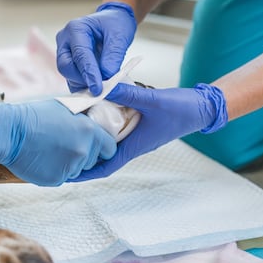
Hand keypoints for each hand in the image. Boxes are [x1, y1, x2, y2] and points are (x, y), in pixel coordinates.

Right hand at [0, 98, 116, 185]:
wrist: (8, 132)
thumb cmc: (33, 116)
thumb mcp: (64, 109)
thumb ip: (83, 119)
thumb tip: (94, 122)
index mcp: (89, 131)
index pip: (110, 148)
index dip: (103, 147)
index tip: (95, 146)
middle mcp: (83, 151)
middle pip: (93, 160)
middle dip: (84, 155)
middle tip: (64, 145)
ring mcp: (70, 167)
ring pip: (77, 170)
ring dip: (69, 163)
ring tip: (50, 150)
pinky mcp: (56, 179)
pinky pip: (62, 177)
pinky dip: (55, 171)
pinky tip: (42, 159)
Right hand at [56, 1, 136, 95]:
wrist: (113, 22)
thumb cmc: (115, 24)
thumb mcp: (119, 36)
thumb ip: (113, 55)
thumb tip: (107, 75)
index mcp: (76, 28)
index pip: (80, 55)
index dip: (89, 73)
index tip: (98, 88)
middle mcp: (65, 40)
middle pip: (66, 66)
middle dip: (82, 80)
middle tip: (100, 89)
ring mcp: (65, 52)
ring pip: (68, 75)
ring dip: (83, 85)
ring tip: (101, 89)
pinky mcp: (69, 63)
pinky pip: (72, 78)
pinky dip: (84, 86)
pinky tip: (96, 88)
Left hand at [73, 83, 227, 180]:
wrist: (201, 107)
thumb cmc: (180, 109)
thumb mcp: (151, 100)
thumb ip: (127, 93)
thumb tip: (103, 87)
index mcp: (135, 146)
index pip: (106, 166)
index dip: (85, 173)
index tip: (67, 175)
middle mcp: (134, 144)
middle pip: (103, 157)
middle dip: (84, 157)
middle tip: (61, 153)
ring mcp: (137, 136)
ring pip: (110, 143)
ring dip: (93, 142)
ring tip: (72, 136)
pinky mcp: (140, 126)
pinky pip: (117, 130)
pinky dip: (104, 127)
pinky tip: (94, 116)